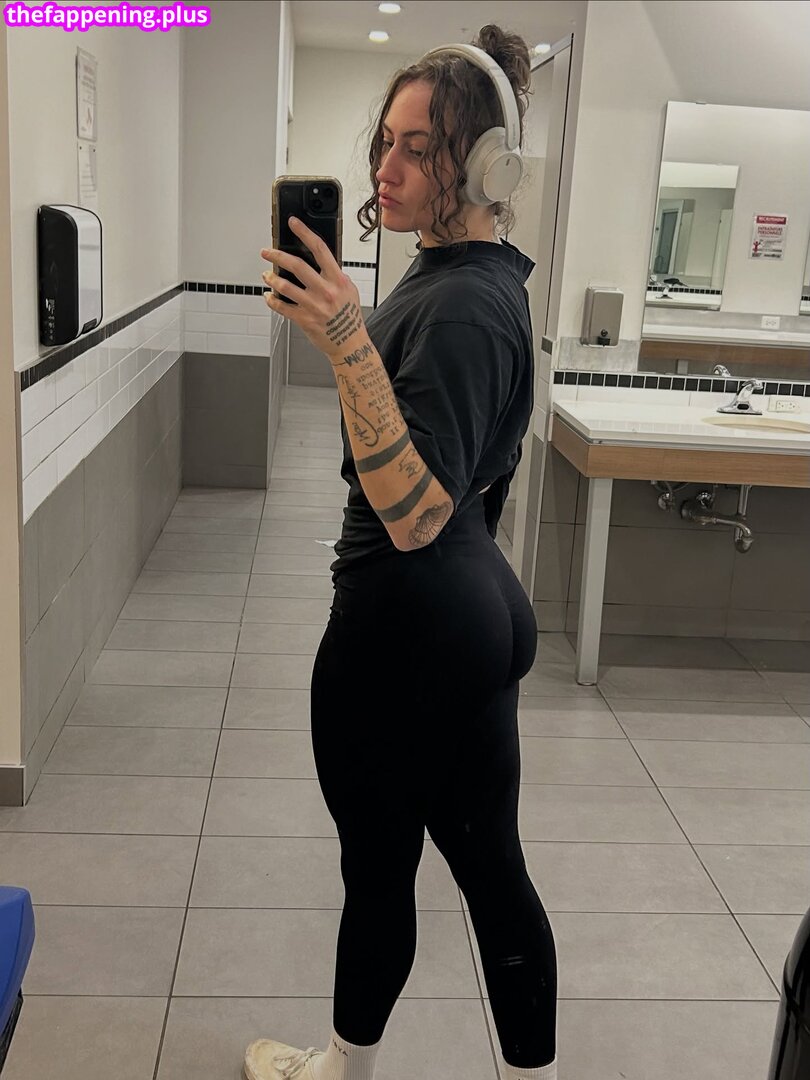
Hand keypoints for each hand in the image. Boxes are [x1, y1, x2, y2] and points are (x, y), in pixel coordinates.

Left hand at [260, 217, 365, 358]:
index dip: (305, 232)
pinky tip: (269, 296)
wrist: (349, 345)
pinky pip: (282, 307)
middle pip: (297, 265)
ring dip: (271, 278)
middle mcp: (325, 292)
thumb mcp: (350, 292)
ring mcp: (313, 306)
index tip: (293, 223)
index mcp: (337, 280)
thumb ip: (337, 276)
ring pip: (285, 286)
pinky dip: (272, 300)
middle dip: (277, 255)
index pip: (320, 249)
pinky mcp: (304, 320)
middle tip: (266, 251)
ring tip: (266, 274)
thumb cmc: (349, 319)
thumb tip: (323, 262)